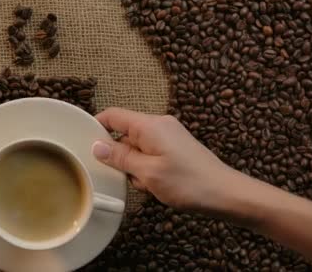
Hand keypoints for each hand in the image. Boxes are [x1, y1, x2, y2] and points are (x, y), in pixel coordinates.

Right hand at [92, 107, 239, 211]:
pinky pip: (150, 155)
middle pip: (124, 134)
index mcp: (150, 125)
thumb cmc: (190, 183)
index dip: (95, 126)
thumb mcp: (147, 173)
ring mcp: (168, 137)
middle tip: (129, 176)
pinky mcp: (175, 149)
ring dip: (136, 168)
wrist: (227, 195)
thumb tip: (96, 145)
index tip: (84, 144)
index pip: (113, 115)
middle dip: (120, 157)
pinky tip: (158, 186)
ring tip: (150, 184)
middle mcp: (159, 125)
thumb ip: (120, 157)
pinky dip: (148, 170)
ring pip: (136, 149)